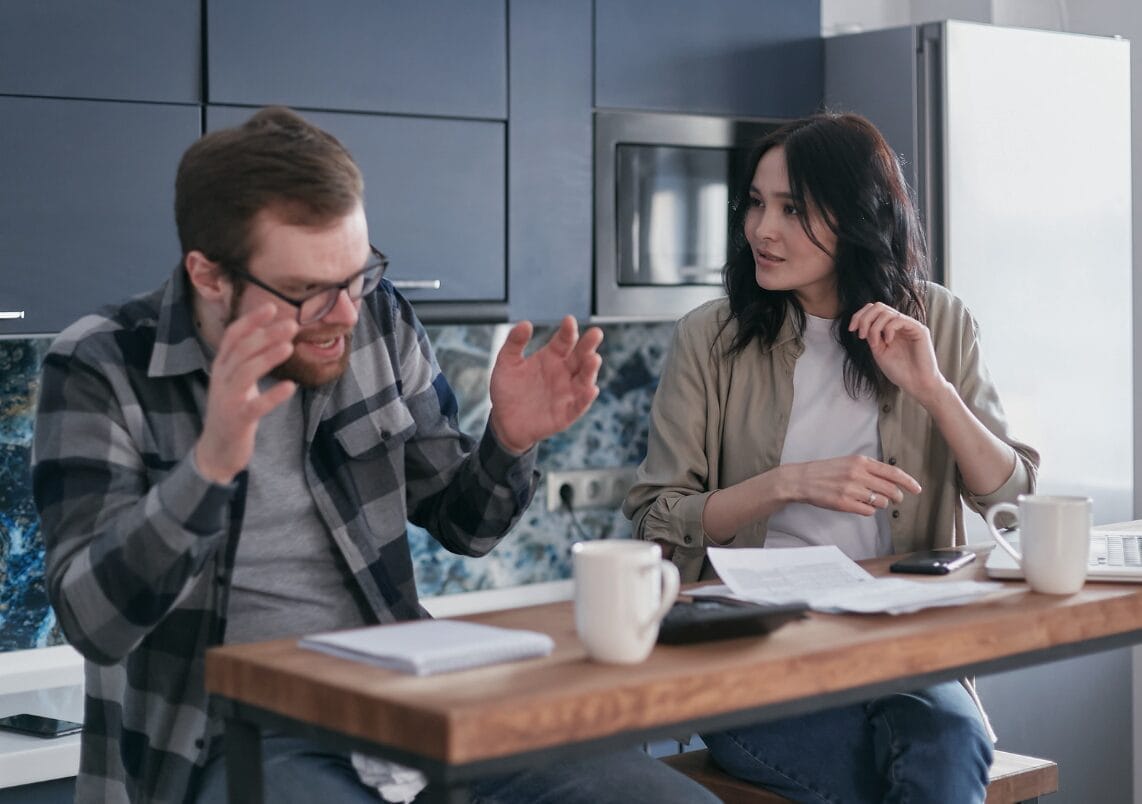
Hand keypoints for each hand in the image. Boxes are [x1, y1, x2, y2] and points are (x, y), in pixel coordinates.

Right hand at [194, 304, 298, 483]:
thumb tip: (271, 333)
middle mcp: (221, 379)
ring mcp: (227, 399)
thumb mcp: (237, 381)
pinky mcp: (238, 420)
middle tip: (292, 324)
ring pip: (245, 372)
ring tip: (290, 346)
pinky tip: (291, 387)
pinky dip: (273, 396)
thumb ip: (248, 359)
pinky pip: (255, 406)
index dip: (251, 320)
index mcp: (222, 367)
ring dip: (268, 357)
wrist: (217, 450)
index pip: (233, 336)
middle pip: (242, 350)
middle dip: (266, 334)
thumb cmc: (233, 411)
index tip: (272, 306)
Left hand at [487, 316, 602, 452]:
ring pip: (584, 379)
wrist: (504, 422)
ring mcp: (567, 393)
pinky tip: (591, 389)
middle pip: (580, 357)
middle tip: (596, 333)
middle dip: (588, 345)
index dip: (568, 331)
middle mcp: (564, 373)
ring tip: (593, 358)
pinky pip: (578, 405)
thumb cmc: (508, 390)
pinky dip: (586, 398)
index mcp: (551, 357)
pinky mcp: (566, 413)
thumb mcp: (506, 364)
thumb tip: (525, 323)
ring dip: (590, 369)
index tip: (569, 320)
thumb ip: (514, 343)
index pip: (564, 341)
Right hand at [786, 455, 921, 514]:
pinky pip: (868, 511)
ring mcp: (851, 489)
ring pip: (881, 502)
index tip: (917, 489)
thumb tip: (892, 481)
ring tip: (870, 500)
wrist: (803, 479)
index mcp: (861, 462)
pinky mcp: (844, 503)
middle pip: (891, 490)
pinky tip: (859, 505)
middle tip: (895, 499)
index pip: (893, 473)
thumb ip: (869, 469)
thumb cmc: (826, 471)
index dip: (908, 482)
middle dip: (896, 497)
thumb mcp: (849, 462)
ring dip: (880, 504)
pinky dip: (868, 510)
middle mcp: (858, 474)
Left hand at [848, 302, 947, 404]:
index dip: (859, 315)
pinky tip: (888, 342)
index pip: (873, 310)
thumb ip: (872, 335)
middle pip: (878, 306)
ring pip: (886, 312)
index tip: (851, 329)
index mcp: (890, 328)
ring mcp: (910, 325)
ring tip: (875, 343)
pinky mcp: (919, 329)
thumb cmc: (899, 370)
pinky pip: (899, 319)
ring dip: (874, 327)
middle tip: (861, 335)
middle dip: (864, 318)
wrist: (916, 383)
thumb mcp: (879, 351)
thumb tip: (862, 323)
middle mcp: (900, 323)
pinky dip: (888, 329)